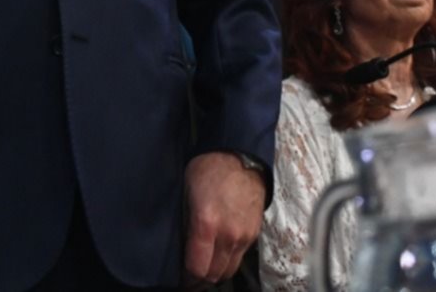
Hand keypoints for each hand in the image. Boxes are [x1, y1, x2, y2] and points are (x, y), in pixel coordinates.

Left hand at [182, 152, 264, 288]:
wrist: (241, 156)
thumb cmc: (207, 170)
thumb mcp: (186, 192)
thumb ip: (186, 224)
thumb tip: (183, 248)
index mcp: (207, 224)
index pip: (197, 268)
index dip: (187, 276)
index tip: (180, 275)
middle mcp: (228, 235)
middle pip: (214, 274)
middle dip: (200, 279)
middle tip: (190, 275)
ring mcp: (244, 236)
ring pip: (229, 269)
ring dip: (215, 272)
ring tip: (204, 266)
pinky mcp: (254, 233)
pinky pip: (239, 256)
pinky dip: (227, 260)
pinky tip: (218, 252)